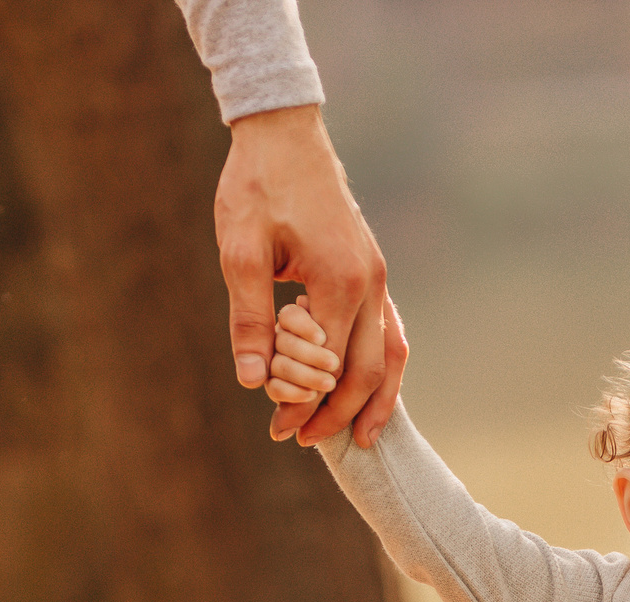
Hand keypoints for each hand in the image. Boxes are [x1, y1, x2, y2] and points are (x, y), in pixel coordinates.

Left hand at [215, 104, 405, 446]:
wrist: (285, 132)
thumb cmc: (257, 185)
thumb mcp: (240, 250)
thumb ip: (249, 317)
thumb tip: (252, 380)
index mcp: (339, 281)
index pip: (327, 365)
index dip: (303, 403)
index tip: (277, 429)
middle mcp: (370, 283)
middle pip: (367, 371)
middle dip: (338, 413)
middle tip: (304, 442)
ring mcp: (378, 277)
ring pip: (390, 355)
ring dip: (375, 399)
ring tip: (359, 437)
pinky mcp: (373, 270)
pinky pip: (390, 331)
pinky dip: (383, 367)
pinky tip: (369, 388)